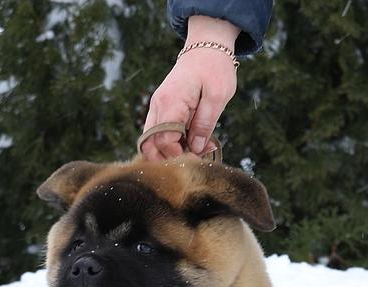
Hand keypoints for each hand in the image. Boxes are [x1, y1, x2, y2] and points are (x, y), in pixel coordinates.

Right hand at [141, 16, 240, 160]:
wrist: (206, 47)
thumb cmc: (214, 69)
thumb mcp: (218, 96)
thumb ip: (205, 123)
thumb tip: (196, 148)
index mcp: (170, 102)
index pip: (163, 140)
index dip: (178, 154)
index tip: (198, 157)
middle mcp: (158, 106)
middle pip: (150, 145)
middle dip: (169, 159)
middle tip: (194, 160)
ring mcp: (157, 107)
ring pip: (152, 141)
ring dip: (171, 152)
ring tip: (198, 150)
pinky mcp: (162, 109)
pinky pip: (160, 133)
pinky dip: (173, 143)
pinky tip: (194, 141)